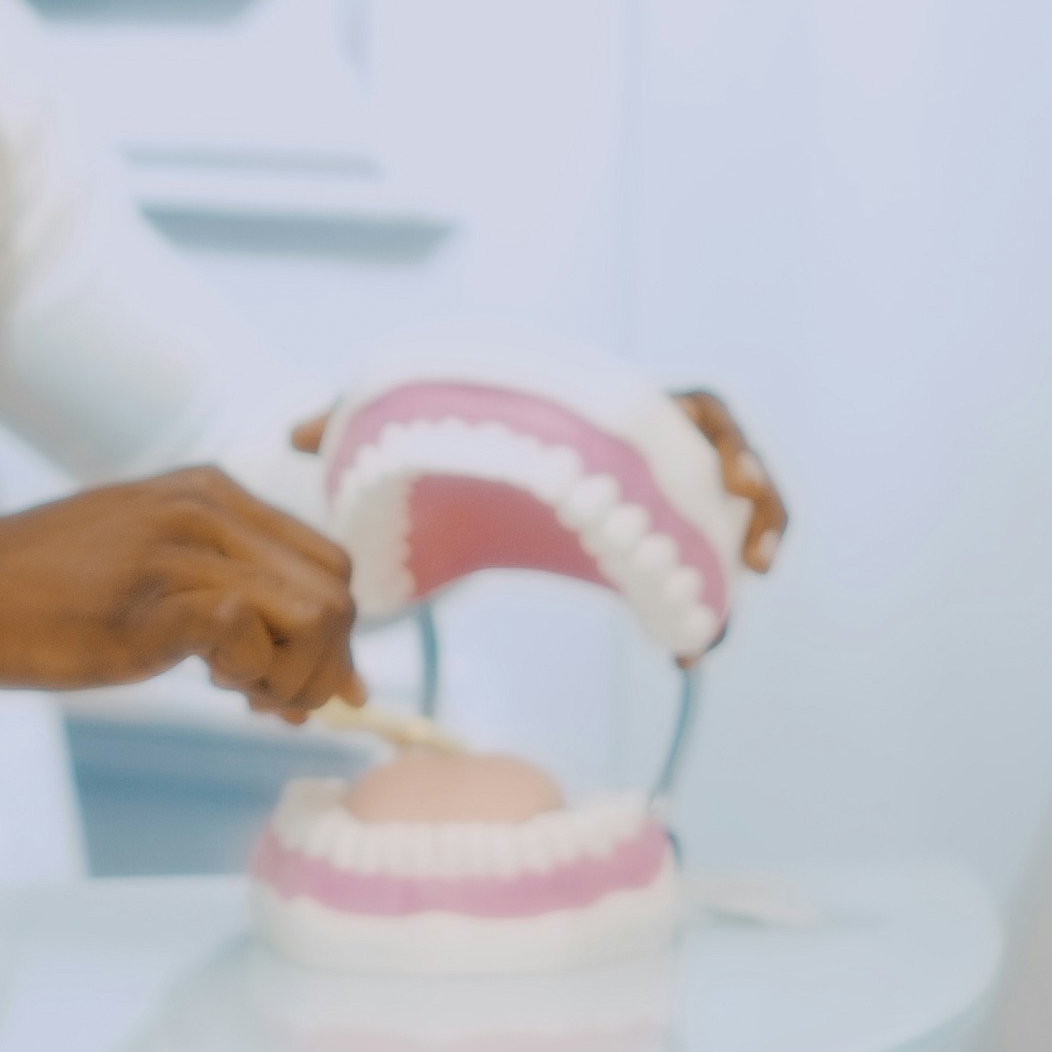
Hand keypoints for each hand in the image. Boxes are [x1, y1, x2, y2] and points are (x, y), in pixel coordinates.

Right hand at [0, 468, 364, 720]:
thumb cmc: (45, 594)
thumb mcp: (149, 561)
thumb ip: (225, 587)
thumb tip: (310, 660)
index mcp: (215, 493)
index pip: (330, 562)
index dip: (337, 636)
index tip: (313, 686)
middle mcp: (208, 507)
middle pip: (336, 590)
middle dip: (325, 663)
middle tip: (276, 705)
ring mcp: (179, 547)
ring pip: (311, 613)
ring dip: (293, 676)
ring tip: (241, 695)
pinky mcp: (149, 598)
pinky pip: (247, 631)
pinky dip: (251, 674)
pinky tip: (213, 686)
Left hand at [288, 387, 791, 573]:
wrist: (439, 471)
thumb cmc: (426, 443)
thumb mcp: (396, 432)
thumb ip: (351, 424)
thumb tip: (293, 430)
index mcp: (593, 403)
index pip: (680, 402)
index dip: (710, 442)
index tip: (723, 485)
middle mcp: (631, 440)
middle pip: (723, 450)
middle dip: (753, 496)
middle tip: (758, 554)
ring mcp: (643, 487)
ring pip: (724, 505)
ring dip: (745, 544)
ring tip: (735, 601)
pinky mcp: (638, 535)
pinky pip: (694, 559)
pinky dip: (705, 595)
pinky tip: (688, 649)